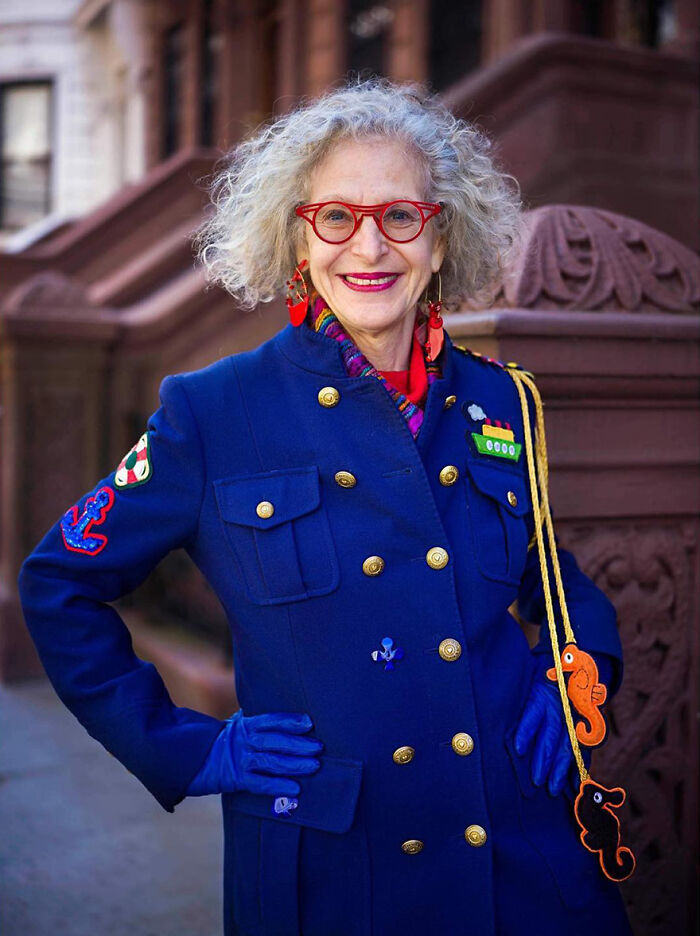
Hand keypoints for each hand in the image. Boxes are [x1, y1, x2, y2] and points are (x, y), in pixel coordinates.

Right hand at [186, 709, 322, 797]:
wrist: (188, 762)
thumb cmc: (219, 743)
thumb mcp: (234, 727)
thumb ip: (253, 721)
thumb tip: (276, 713)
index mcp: (245, 725)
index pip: (271, 720)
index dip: (289, 721)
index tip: (308, 723)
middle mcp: (244, 741)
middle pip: (275, 741)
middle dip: (298, 744)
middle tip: (319, 747)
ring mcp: (240, 760)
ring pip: (271, 762)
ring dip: (294, 764)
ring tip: (314, 766)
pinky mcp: (235, 780)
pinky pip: (260, 783)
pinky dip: (278, 786)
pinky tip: (295, 789)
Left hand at [514, 655, 601, 796]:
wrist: (577, 666)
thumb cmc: (542, 678)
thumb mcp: (528, 680)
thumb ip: (519, 701)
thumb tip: (498, 723)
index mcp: (542, 693)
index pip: (532, 713)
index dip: (526, 731)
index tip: (518, 749)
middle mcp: (560, 706)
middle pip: (552, 735)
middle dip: (545, 759)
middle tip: (536, 780)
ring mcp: (575, 718)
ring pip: (569, 745)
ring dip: (562, 769)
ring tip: (553, 789)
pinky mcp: (585, 726)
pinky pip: (584, 748)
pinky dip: (580, 767)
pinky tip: (576, 784)